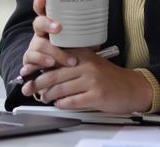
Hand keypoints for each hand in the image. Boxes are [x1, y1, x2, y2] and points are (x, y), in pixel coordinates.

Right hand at [20, 0, 77, 97]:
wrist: (66, 70)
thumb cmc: (75, 50)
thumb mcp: (80, 38)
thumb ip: (85, 30)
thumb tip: (98, 18)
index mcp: (51, 23)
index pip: (43, 9)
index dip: (41, 2)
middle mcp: (41, 32)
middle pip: (38, 22)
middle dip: (47, 23)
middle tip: (58, 27)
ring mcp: (35, 45)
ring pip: (38, 43)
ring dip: (53, 51)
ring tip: (66, 59)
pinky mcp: (31, 58)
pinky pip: (31, 58)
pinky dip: (41, 61)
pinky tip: (51, 64)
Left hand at [29, 48, 152, 113]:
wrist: (132, 87)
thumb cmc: (109, 77)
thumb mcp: (90, 63)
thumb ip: (72, 65)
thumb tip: (48, 71)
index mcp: (83, 55)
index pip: (55, 58)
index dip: (39, 66)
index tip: (27, 71)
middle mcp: (86, 65)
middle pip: (54, 74)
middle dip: (38, 82)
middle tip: (28, 88)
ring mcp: (92, 80)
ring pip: (61, 88)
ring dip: (48, 95)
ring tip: (43, 97)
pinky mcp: (97, 95)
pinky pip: (73, 101)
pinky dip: (62, 104)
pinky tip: (59, 104)